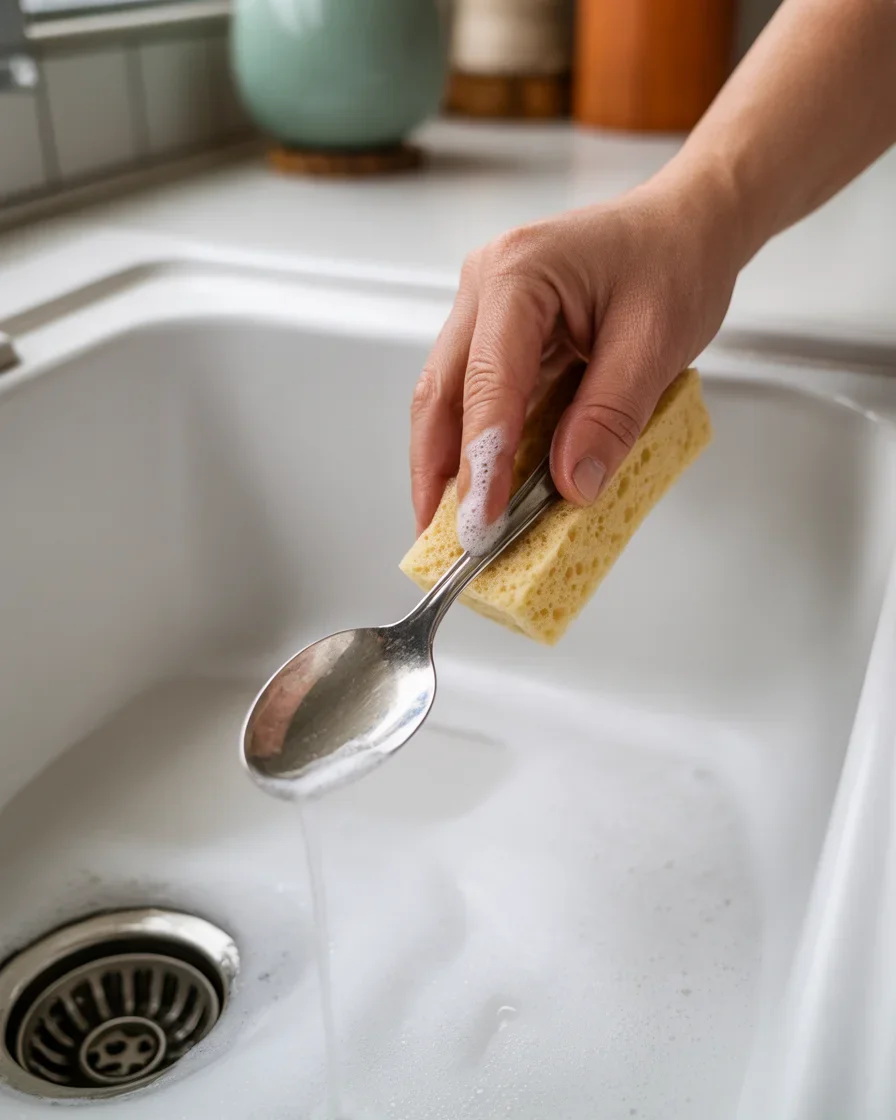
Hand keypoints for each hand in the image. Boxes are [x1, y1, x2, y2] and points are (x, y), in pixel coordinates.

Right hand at [409, 170, 742, 535]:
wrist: (683, 225)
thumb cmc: (674, 263)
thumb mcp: (657, 342)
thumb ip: (611, 416)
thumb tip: (571, 485)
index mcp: (519, 274)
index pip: (486, 383)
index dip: (480, 462)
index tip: (480, 523)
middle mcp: (485, 285)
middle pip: (442, 392)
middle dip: (437, 471)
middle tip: (442, 539)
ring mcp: (484, 307)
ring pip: (448, 396)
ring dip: (448, 463)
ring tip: (452, 524)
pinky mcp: (496, 331)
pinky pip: (474, 394)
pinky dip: (476, 444)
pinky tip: (483, 485)